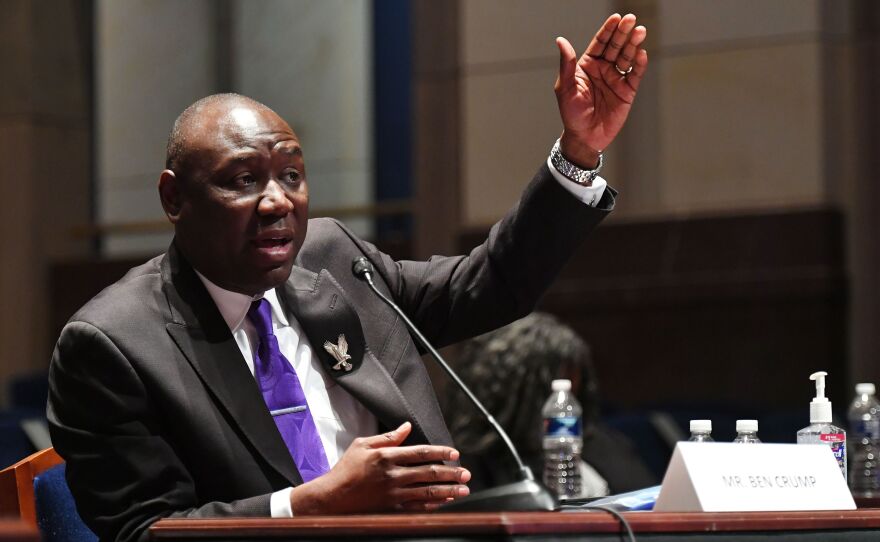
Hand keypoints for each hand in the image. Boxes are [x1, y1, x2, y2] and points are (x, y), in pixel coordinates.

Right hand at [289, 422, 470, 513]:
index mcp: (386, 456)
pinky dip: (433, 505)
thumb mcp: (363, 445)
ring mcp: (392, 494)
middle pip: (428, 473)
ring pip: (426, 492)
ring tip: (463, 490)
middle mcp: (392, 475)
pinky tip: (444, 502)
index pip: (420, 452)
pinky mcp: (391, 509)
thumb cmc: (346, 469)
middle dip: (450, 473)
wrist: (332, 497)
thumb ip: (388, 437)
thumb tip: (407, 427)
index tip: (455, 453)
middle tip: (466, 474)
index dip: (440, 452)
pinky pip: (417, 507)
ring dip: (448, 491)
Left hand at [555, 13, 648, 167]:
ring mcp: (616, 79)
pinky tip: (641, 54)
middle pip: (615, 46)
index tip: (616, 18)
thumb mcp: (565, 87)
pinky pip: (635, 75)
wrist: (584, 137)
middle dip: (623, 33)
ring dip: (633, 45)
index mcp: (587, 65)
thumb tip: (561, 40)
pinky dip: (639, 65)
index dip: (608, 30)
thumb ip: (566, 64)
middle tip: (631, 19)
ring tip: (640, 31)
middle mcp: (603, 69)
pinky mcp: (627, 92)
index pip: (600, 43)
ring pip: (627, 58)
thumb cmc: (571, 113)